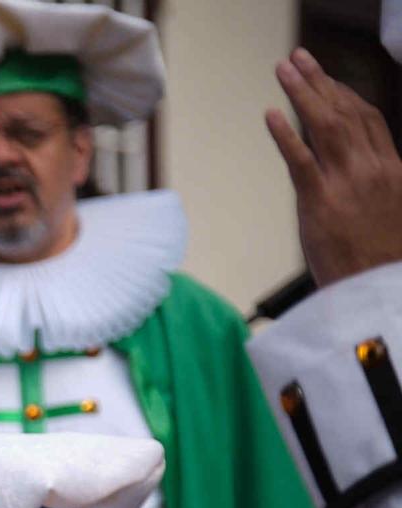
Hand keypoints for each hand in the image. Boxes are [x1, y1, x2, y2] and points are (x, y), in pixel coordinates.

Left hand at [265, 48, 401, 286]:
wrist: (376, 296)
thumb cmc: (380, 264)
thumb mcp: (390, 214)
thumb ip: (376, 187)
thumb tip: (360, 169)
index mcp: (393, 171)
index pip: (369, 120)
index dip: (345, 94)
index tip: (326, 79)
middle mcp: (373, 170)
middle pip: (346, 113)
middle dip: (321, 82)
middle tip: (298, 59)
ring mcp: (346, 185)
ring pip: (325, 127)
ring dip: (303, 94)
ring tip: (284, 70)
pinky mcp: (320, 204)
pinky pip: (300, 162)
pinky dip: (285, 136)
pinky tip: (271, 114)